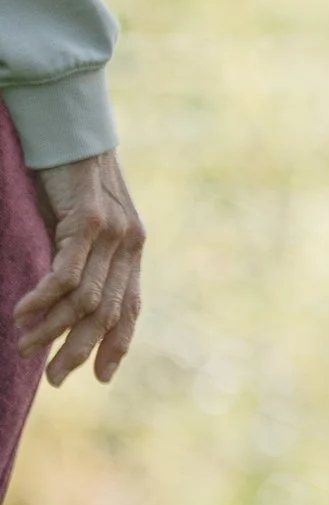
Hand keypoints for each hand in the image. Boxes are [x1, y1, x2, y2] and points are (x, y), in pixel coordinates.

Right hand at [13, 151, 143, 387]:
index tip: (101, 377)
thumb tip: (65, 301)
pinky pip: (66, 275)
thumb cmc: (66, 176)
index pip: (129, 308)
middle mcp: (129, 243)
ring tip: (24, 345)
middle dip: (79, 350)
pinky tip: (21, 313)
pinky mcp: (89, 221)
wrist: (67, 126)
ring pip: (84, 300)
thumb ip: (83, 258)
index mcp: (132, 247)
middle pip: (107, 313)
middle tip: (53, 378)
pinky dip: (42, 300)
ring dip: (51, 328)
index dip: (117, 346)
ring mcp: (112, 233)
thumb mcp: (82, 223)